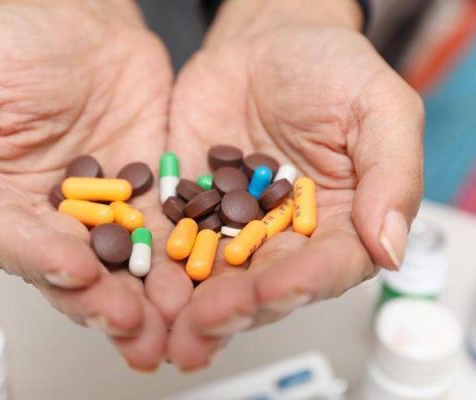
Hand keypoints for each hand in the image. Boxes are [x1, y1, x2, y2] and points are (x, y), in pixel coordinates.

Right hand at [0, 0, 173, 370]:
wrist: (81, 17)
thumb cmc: (14, 44)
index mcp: (0, 203)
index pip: (18, 246)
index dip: (45, 263)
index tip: (77, 273)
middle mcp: (53, 217)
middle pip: (74, 269)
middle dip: (102, 300)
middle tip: (131, 324)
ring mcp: (104, 210)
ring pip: (124, 263)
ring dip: (146, 296)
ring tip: (170, 321)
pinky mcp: (147, 194)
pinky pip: (165, 228)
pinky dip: (180, 255)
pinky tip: (199, 277)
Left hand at [160, 0, 423, 369]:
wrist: (267, 43)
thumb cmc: (331, 71)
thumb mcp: (378, 110)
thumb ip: (392, 176)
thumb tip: (392, 248)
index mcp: (337, 227)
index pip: (324, 269)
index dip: (301, 284)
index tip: (275, 290)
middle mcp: (282, 239)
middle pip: (261, 286)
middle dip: (232, 308)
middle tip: (205, 324)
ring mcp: (231, 227)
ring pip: (211, 275)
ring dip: (187, 303)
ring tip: (165, 322)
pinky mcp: (190, 208)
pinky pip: (171, 237)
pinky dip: (155, 260)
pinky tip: (139, 278)